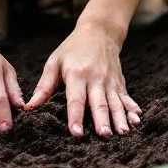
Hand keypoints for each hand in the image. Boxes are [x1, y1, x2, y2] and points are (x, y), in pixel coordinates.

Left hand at [25, 22, 141, 137]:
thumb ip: (44, 86)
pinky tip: (137, 120)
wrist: (99, 32)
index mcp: (77, 74)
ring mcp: (110, 81)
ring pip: (115, 103)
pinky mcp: (119, 83)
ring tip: (122, 132)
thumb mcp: (54, 62)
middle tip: (104, 136)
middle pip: (99, 103)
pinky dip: (132, 109)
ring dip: (119, 118)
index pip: (76, 99)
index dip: (76, 116)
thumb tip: (30, 106)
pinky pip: (126, 98)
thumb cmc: (72, 49)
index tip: (76, 133)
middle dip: (102, 120)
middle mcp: (96, 78)